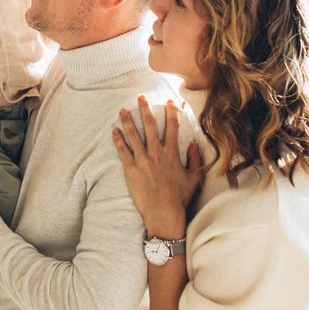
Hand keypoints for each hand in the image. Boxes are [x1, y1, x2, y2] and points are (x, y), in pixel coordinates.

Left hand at [112, 95, 202, 237]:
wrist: (163, 213)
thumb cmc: (180, 197)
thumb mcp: (194, 178)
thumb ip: (195, 159)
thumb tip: (195, 144)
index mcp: (172, 153)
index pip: (172, 127)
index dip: (171, 112)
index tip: (170, 101)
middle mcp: (157, 153)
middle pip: (150, 125)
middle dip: (145, 108)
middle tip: (141, 96)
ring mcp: (142, 160)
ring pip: (133, 135)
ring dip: (127, 120)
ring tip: (123, 110)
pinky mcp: (130, 169)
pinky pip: (122, 150)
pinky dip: (117, 139)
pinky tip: (113, 130)